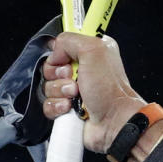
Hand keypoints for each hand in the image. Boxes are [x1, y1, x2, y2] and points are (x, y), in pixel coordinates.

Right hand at [41, 33, 146, 152]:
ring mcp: (74, 92)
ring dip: (60, 91)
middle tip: (75, 80)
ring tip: (76, 95)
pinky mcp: (67, 109)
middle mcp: (83, 71)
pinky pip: (47, 104)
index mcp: (91, 54)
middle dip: (59, 74)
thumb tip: (55, 53)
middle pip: (51, 66)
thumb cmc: (109, 89)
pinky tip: (70, 108)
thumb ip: (70, 40)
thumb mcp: (93, 50)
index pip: (62, 45)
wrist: (114, 121)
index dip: (61, 52)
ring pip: (48, 86)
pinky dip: (57, 106)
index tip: (68, 59)